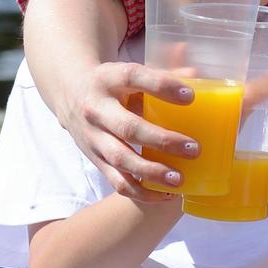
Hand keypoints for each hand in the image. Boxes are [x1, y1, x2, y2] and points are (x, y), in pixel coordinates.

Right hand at [64, 58, 195, 193]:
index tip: (190, 97)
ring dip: (152, 172)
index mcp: (108, 79)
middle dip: (162, 141)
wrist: (71, 95)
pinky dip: (141, 192)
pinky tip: (165, 195)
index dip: (161, 86)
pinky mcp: (95, 159)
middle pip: (129, 128)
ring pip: (121, 159)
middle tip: (194, 149)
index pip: (133, 78)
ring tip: (179, 179)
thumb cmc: (114, 84)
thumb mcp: (130, 73)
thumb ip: (162, 75)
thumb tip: (196, 77)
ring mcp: (93, 137)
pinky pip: (117, 181)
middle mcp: (96, 108)